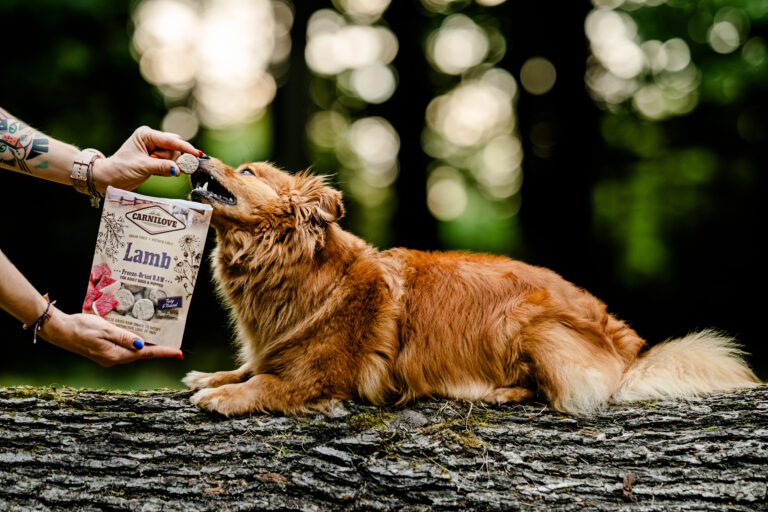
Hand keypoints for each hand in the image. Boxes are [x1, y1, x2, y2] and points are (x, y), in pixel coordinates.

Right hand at [39, 307, 182, 366]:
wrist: (59, 330)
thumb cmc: (80, 327)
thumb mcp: (105, 329)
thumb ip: (124, 337)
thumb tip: (141, 345)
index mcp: (116, 355)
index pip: (146, 354)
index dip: (164, 352)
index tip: (179, 352)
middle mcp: (113, 359)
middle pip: (141, 354)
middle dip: (157, 348)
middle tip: (173, 341)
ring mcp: (108, 357)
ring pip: (132, 351)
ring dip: (145, 345)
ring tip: (159, 336)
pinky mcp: (103, 352)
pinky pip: (123, 348)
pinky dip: (133, 342)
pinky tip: (137, 334)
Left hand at [91, 126, 200, 191]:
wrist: (110, 178)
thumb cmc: (121, 169)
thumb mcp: (142, 167)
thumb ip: (162, 167)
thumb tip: (179, 169)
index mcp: (146, 135)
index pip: (171, 140)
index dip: (184, 147)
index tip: (196, 154)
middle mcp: (152, 139)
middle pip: (175, 146)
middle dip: (173, 158)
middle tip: (165, 167)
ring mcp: (155, 149)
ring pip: (174, 156)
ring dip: (168, 165)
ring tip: (152, 169)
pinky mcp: (156, 158)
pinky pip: (170, 163)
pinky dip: (167, 169)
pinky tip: (154, 172)